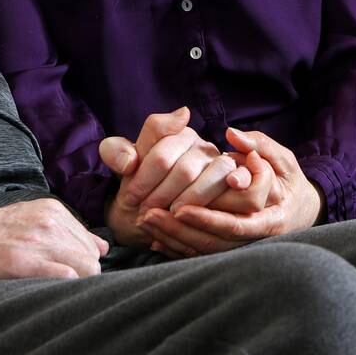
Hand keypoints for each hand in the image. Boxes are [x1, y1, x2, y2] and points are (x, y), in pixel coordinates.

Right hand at [0, 198, 108, 279]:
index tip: (72, 269)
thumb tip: (103, 248)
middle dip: (85, 273)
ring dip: (77, 281)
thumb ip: (71, 230)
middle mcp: (51, 223)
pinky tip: (52, 286)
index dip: (85, 261)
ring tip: (57, 284)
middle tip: (66, 281)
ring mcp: (40, 242)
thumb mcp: (38, 218)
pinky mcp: (27, 263)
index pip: (92, 243)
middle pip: (92, 258)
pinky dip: (66, 284)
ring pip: (85, 268)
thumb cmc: (2, 231)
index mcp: (55, 211)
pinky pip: (66, 277)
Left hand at [99, 107, 250, 245]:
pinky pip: (234, 197)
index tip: (130, 199)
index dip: (143, 180)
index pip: (161, 154)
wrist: (150, 212)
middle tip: (146, 214)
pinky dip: (208, 214)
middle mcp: (204, 146)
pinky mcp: (238, 189)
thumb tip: (133, 158)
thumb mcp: (119, 165)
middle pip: (185, 170)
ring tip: (167, 217)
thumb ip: (117, 151)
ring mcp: (223, 166)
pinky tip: (188, 220)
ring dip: (186, 204)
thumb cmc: (136, 186)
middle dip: (162, 196)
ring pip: (213, 181)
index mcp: (177, 133)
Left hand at [143, 128, 323, 256]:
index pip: (235, 223)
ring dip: (173, 238)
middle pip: (213, 241)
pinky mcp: (229, 250)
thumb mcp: (281, 158)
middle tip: (147, 214)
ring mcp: (241, 248)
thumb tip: (233, 134)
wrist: (297, 208)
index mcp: (271, 218)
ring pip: (204, 250)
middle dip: (179, 230)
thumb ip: (259, 144)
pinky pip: (202, 255)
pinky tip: (154, 238)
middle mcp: (254, 239)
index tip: (178, 207)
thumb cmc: (288, 178)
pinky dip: (177, 248)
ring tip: (144, 221)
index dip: (207, 217)